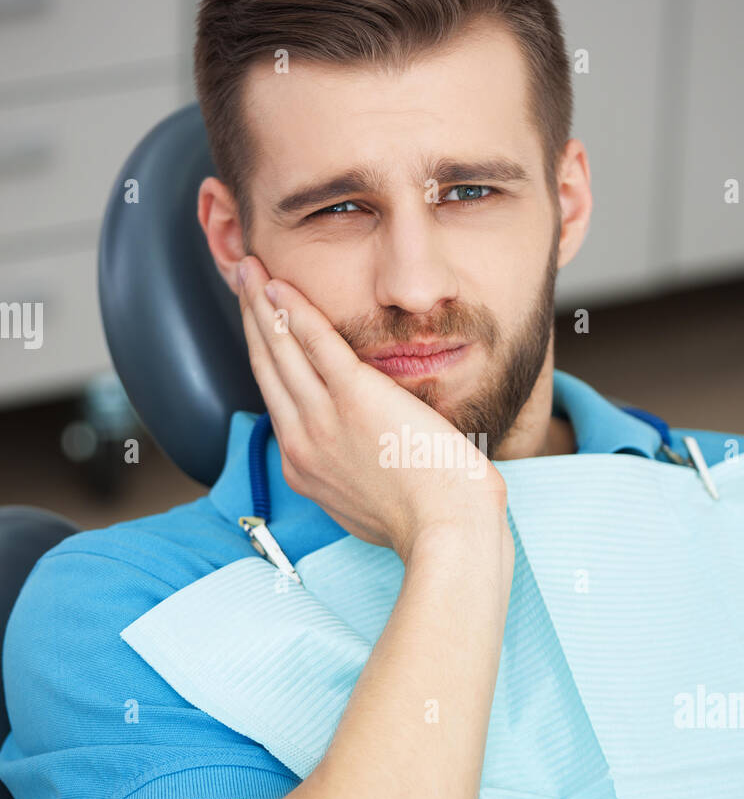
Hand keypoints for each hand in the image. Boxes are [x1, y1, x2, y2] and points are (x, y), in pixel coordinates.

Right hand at [237, 255, 507, 560]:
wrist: (446, 530)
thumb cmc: (427, 521)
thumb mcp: (371, 504)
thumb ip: (354, 472)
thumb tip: (364, 453)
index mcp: (305, 467)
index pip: (277, 399)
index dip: (264, 355)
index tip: (259, 326)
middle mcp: (303, 441)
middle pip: (267, 367)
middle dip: (251, 318)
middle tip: (241, 279)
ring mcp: (323, 419)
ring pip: (280, 349)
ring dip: (261, 303)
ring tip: (250, 268)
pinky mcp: (354, 397)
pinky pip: (314, 343)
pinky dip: (293, 311)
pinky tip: (279, 285)